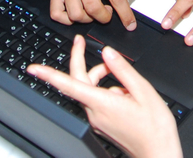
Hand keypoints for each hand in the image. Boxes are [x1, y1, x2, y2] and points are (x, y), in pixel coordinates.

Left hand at [28, 36, 182, 157]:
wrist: (158, 152)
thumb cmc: (154, 127)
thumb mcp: (143, 90)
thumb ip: (123, 69)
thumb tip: (107, 53)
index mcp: (102, 103)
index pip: (68, 86)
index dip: (49, 75)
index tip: (34, 68)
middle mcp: (95, 113)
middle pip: (80, 82)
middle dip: (83, 62)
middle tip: (84, 45)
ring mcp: (98, 121)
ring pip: (91, 91)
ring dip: (103, 79)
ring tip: (128, 83)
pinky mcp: (103, 125)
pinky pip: (98, 101)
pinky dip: (108, 92)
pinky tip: (128, 96)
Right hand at [50, 0, 137, 29]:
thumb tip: (125, 0)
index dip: (124, 14)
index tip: (129, 24)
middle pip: (93, 8)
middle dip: (104, 17)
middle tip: (108, 12)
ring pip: (75, 14)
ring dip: (87, 19)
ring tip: (93, 10)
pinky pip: (57, 14)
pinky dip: (67, 20)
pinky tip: (78, 13)